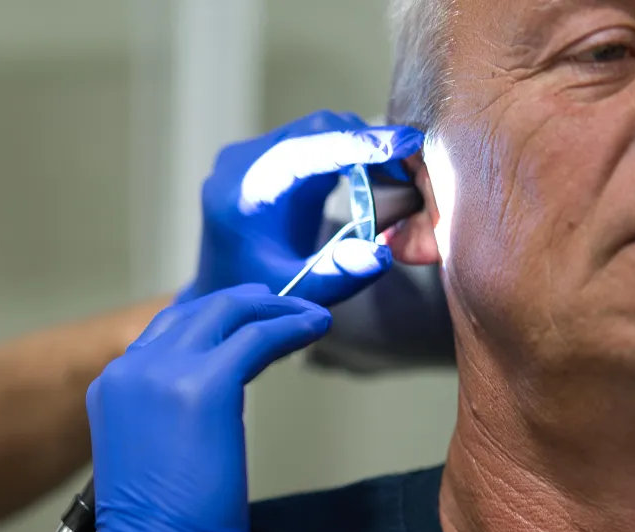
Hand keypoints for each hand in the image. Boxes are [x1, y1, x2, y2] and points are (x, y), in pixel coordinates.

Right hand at [79, 285, 331, 531]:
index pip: (168, 332)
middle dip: (247, 303)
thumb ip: (166, 419)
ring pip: (228, 312)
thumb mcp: (148, 458)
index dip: (214, 321)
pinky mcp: (205, 386)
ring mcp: (164, 373)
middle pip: (196, 311)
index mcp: (112, 388)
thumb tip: (214, 403)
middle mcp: (131, 370)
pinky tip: (315, 327)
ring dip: (274, 308)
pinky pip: (258, 336)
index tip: (250, 323)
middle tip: (285, 308)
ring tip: (306, 315)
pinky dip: (291, 325)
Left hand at [179, 111, 423, 305]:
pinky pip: (315, 142)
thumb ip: (337, 276)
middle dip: (367, 143)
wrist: (220, 292)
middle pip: (314, 130)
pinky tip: (376, 178)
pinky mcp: (270, 157)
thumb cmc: (254, 298)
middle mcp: (241, 163)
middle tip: (414, 167)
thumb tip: (383, 254)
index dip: (355, 144)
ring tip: (399, 178)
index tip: (405, 143)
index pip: (302, 150)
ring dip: (361, 148)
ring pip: (319, 130)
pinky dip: (349, 154)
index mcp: (241, 191)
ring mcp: (253, 155)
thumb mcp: (297, 294)